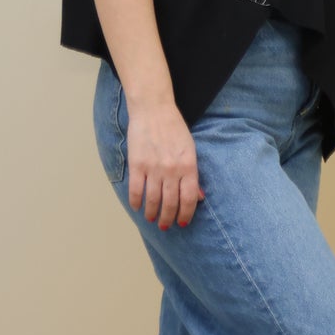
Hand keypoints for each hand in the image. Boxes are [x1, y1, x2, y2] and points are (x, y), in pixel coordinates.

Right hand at [126, 101, 204, 230]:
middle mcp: (172, 170)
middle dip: (168, 218)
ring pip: (152, 200)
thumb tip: (199, 197)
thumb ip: (193, 174)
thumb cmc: (174, 128)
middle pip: (170, 203)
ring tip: (151, 218)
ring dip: (152, 213)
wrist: (153, 109)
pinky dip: (136, 202)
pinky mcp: (137, 164)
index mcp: (188, 166)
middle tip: (165, 225)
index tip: (182, 223)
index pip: (189, 199)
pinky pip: (136, 190)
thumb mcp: (191, 150)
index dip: (186, 215)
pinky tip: (137, 207)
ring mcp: (153, 168)